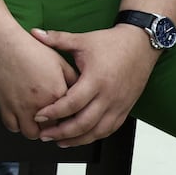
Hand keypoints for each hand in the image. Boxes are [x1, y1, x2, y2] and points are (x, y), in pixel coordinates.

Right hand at [0, 29, 78, 139]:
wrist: (5, 43)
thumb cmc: (32, 49)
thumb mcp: (60, 61)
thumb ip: (73, 79)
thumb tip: (82, 92)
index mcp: (58, 93)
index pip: (71, 117)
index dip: (71, 118)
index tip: (69, 116)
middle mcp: (41, 104)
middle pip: (53, 130)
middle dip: (54, 128)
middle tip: (54, 122)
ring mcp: (22, 108)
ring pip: (32, 134)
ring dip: (36, 130)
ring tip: (37, 122)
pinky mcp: (5, 107)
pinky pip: (12, 127)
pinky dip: (17, 126)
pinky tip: (21, 117)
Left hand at [29, 26, 156, 147]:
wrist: (141, 45)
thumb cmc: (112, 43)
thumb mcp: (82, 40)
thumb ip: (57, 39)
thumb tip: (34, 32)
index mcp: (96, 79)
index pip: (72, 103)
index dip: (54, 112)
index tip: (38, 115)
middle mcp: (109, 96)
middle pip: (84, 123)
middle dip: (62, 132)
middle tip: (44, 135)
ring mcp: (119, 105)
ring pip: (98, 131)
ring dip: (77, 139)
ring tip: (59, 141)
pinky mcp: (125, 109)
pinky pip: (110, 129)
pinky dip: (94, 136)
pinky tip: (81, 137)